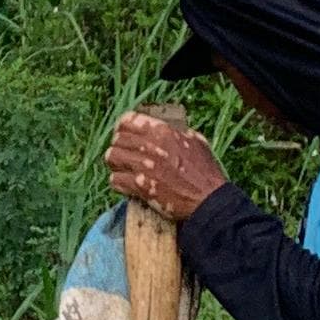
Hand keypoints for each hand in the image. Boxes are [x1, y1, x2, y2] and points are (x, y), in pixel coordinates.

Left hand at [106, 109, 227, 224]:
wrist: (208, 200)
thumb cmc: (205, 171)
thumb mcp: (196, 141)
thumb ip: (177, 130)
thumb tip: (165, 126)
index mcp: (163, 130)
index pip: (128, 119)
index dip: (123, 127)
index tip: (124, 134)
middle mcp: (150, 145)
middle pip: (117, 138)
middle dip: (119, 146)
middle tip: (124, 155)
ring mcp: (143, 166)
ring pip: (111, 157)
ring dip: (116, 164)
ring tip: (123, 169)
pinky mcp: (139, 186)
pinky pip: (114, 180)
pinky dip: (118, 183)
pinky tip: (126, 185)